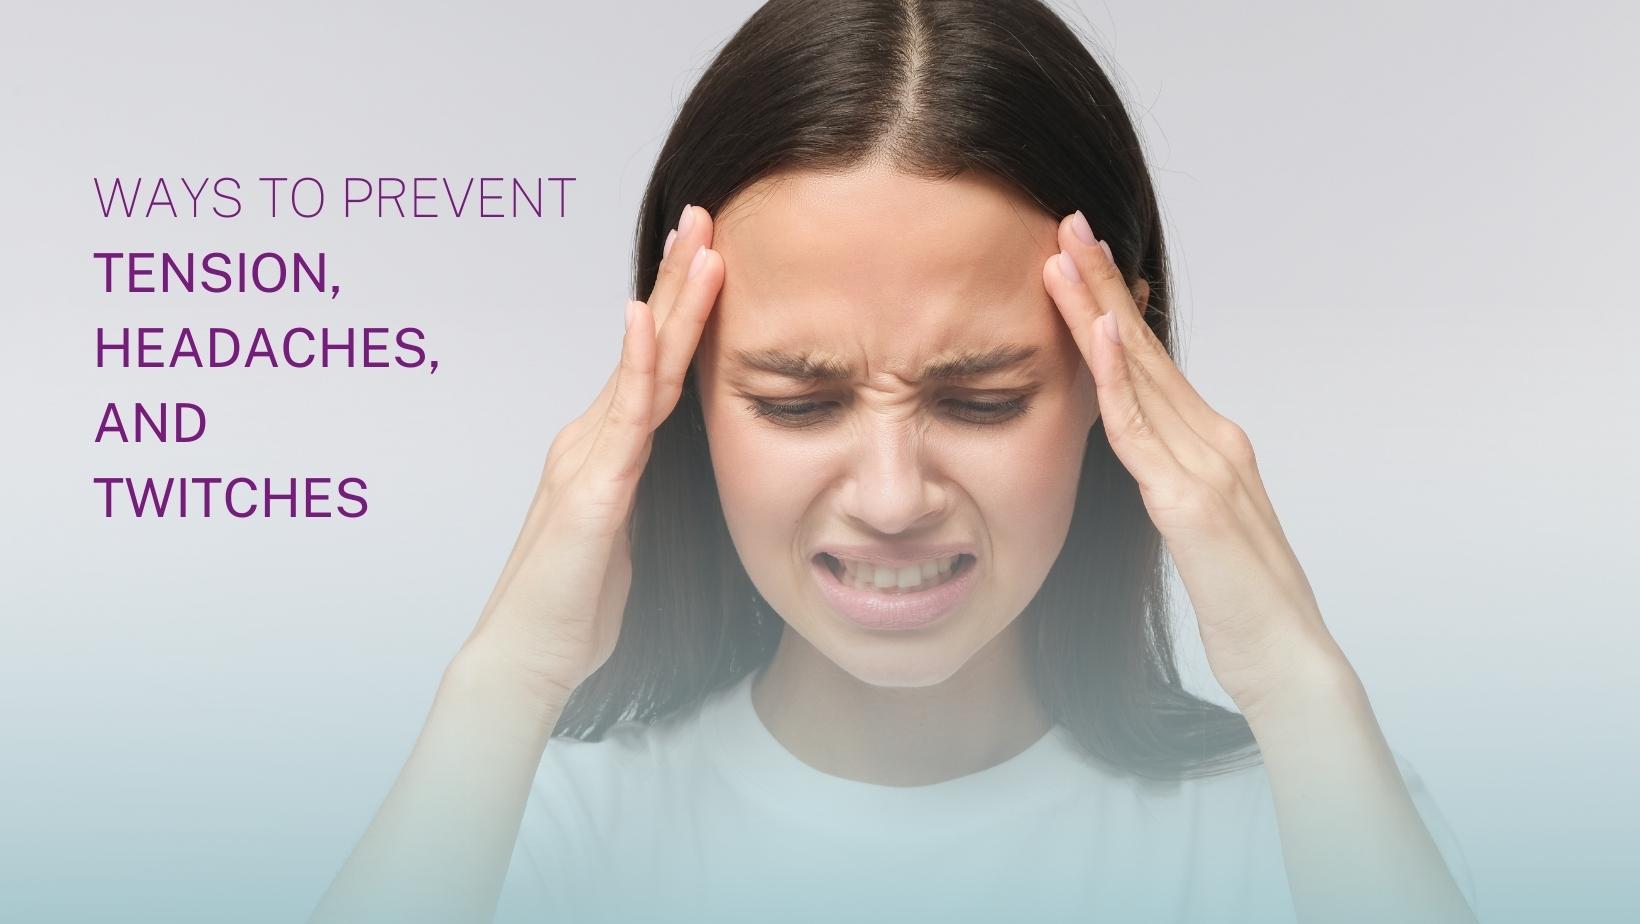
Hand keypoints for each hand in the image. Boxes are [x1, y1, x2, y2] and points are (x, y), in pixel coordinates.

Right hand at [466, 205, 722, 704]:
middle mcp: (593, 438)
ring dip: (670, 301)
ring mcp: (588, 458)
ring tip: (697, 242)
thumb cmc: (577, 603)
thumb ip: (645, 489)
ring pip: (642, 366)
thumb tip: (674, 468)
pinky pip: (621, 418)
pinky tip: (645, 318)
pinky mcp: (592, 491)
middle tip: (704, 213)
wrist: (528, 657)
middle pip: (648, 346)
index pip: (657, 365)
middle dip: (676, 277)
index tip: (710, 253)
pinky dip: (636, 365)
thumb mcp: (629, 533)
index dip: (682, 307)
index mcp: (607, 448)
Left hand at [1041, 211, 1343, 717]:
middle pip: (1145, 350)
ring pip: (1139, 374)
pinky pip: (1144, 430)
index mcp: (1214, 446)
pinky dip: (1119, 378)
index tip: (1083, 261)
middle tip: (1068, 223)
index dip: (1117, 309)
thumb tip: (1139, 464)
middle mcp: (1215, 441)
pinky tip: (1100, 333)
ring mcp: (1207, 467)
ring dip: (1100, 310)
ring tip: (1065, 256)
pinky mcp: (1192, 502)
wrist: (1290, 664)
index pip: (1152, 365)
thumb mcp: (1197, 533)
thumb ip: (1171, 487)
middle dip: (1106, 284)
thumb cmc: (1244, 607)